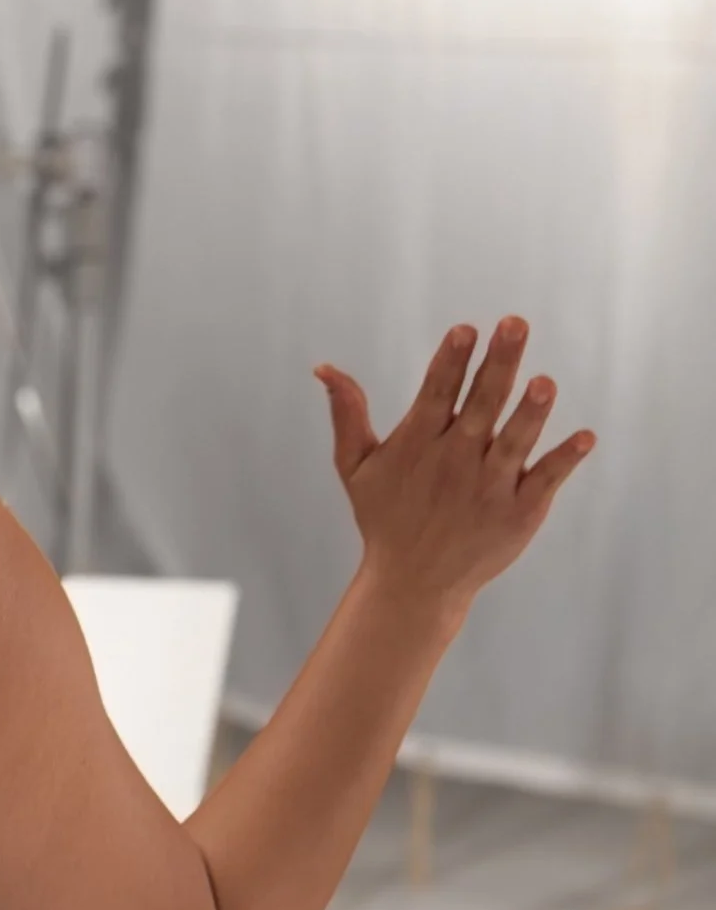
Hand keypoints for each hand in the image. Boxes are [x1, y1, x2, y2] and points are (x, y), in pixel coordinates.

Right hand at [315, 320, 594, 625]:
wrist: (413, 585)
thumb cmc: (385, 518)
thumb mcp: (355, 467)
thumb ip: (347, 415)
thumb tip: (324, 368)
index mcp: (419, 443)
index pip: (437, 393)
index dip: (451, 361)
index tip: (465, 330)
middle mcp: (456, 461)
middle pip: (481, 404)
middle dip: (498, 364)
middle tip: (515, 324)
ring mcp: (490, 487)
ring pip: (515, 441)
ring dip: (530, 413)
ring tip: (543, 383)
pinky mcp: (519, 513)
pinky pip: (545, 481)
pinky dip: (564, 461)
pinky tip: (585, 438)